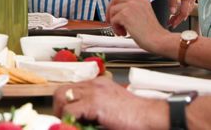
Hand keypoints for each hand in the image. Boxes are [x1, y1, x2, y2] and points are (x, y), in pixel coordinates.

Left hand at [54, 78, 168, 128]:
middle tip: (62, 119)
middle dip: (58, 105)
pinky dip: (68, 120)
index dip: (66, 102)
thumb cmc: (137, 115)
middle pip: (63, 89)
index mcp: (99, 84)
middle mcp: (94, 85)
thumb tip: (82, 120)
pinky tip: (74, 126)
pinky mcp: (94, 104)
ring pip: (62, 96)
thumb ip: (96, 110)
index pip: (73, 88)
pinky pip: (70, 111)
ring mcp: (94, 92)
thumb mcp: (112, 107)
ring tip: (66, 123)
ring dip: (61, 112)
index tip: (65, 115)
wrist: (152, 116)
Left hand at [105, 0, 172, 54]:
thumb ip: (133, 7)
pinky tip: (123, 33)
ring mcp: (130, 6)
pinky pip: (113, 20)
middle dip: (111, 9)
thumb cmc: (152, 32)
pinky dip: (115, 28)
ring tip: (122, 30)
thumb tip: (117, 8)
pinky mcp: (125, 15)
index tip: (116, 7)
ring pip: (112, 9)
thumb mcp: (144, 13)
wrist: (158, 40)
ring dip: (114, 21)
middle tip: (111, 20)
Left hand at [167, 0, 197, 28]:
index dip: (178, 20)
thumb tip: (173, 12)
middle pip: (187, 11)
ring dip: (181, 14)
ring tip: (173, 19)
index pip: (184, 12)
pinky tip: (180, 9)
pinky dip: (185, 8)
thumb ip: (172, 0)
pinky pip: (190, 2)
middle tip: (171, 23)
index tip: (172, 24)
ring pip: (189, 7)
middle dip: (178, 19)